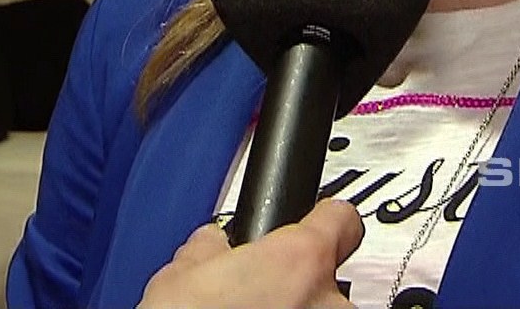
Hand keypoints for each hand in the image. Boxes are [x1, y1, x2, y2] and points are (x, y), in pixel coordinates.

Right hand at [138, 199, 362, 308]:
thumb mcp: (179, 277)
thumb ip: (210, 249)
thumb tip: (211, 244)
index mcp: (300, 261)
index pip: (340, 219)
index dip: (322, 220)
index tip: (314, 223)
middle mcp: (329, 301)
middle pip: (325, 278)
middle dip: (295, 286)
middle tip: (256, 298)